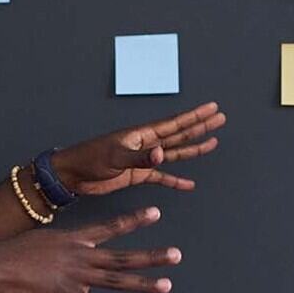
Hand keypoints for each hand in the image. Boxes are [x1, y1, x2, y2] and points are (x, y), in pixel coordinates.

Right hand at [0, 206, 178, 292]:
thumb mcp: (41, 243)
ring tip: (166, 285)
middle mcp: (81, 255)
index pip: (110, 227)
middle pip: (122, 256)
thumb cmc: (11, 255)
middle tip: (177, 255)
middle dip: (151, 256)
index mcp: (75, 240)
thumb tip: (66, 256)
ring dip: (143, 284)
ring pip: (116, 279)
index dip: (134, 221)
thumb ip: (59, 250)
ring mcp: (76, 275)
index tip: (156, 213)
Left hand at [52, 101, 225, 195]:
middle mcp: (146, 144)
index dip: (195, 116)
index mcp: (141, 134)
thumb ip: (139, 157)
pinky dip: (175, 180)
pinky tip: (188, 183)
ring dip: (193, 149)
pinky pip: (162, 177)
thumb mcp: (114, 157)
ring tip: (212, 143)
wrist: (73, 175)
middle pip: (180, 134)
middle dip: (200, 127)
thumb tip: (162, 153)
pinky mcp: (137, 175)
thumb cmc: (89, 159)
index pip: (174, 123)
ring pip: (175, 153)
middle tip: (220, 118)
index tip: (212, 108)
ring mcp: (143, 159)